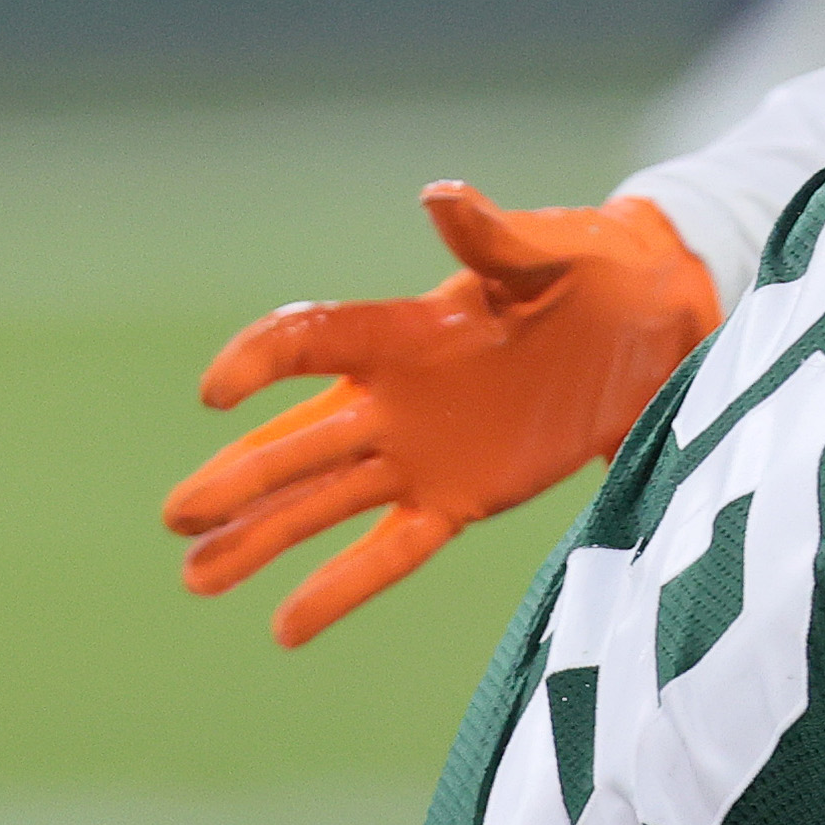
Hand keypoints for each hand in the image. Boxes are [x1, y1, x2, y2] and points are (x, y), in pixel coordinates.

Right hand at [165, 186, 722, 646]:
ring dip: (260, 539)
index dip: (259, 364)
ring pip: (323, 504)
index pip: (312, 342)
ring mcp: (420, 454)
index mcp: (405, 331)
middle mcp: (394, 399)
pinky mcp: (459, 499)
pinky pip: (390, 551)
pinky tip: (283, 627)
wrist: (649, 318)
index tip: (213, 395)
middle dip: (237, 481)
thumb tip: (440, 196)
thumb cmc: (592, 267)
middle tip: (176, 517)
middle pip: (297, 443)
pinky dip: (339, 588)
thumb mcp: (547, 253)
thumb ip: (491, 239)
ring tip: (193, 580)